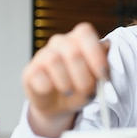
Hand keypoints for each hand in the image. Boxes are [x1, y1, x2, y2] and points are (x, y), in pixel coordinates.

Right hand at [21, 22, 109, 136]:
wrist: (60, 106)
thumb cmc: (81, 88)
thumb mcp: (97, 79)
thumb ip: (102, 64)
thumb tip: (106, 46)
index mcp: (79, 39)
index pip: (85, 32)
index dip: (95, 53)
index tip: (103, 74)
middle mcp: (60, 42)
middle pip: (73, 51)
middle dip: (84, 77)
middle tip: (87, 90)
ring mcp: (43, 55)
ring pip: (54, 61)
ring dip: (66, 82)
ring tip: (69, 92)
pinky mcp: (30, 71)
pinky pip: (38, 75)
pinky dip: (48, 87)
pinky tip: (52, 91)